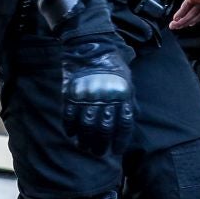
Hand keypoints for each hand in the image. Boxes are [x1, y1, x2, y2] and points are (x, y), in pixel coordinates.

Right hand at [60, 32, 134, 156]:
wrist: (91, 45)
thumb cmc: (112, 66)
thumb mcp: (127, 82)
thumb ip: (129, 102)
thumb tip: (129, 123)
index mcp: (122, 95)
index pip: (124, 125)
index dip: (120, 141)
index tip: (116, 151)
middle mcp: (105, 97)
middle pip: (104, 129)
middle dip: (101, 145)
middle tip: (99, 153)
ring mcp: (87, 95)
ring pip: (86, 126)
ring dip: (85, 141)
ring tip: (85, 148)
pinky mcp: (71, 92)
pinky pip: (69, 116)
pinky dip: (70, 128)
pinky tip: (72, 135)